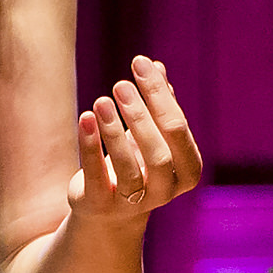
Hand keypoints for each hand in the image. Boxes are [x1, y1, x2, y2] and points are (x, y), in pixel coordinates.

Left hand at [64, 57, 204, 232]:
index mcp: (187, 170)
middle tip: (121, 84)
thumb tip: (154, 66)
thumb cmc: (138, 161)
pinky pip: (96, 175)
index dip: (159, 95)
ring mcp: (134, 203)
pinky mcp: (101, 205)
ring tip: (101, 101)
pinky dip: (90, 146)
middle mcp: (165, 190)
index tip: (140, 63)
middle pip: (158, 153)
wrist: (110, 208)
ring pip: (127, 168)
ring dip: (113, 132)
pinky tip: (85, 118)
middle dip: (140, 116)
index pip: (177, 128)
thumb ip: (156, 103)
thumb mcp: (150, 132)